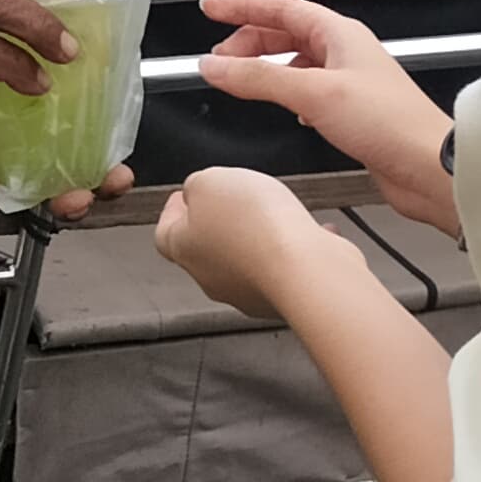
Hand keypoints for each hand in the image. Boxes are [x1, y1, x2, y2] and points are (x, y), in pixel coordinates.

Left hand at [155, 167, 354, 320]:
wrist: (303, 270)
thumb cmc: (254, 225)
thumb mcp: (210, 182)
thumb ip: (198, 186)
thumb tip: (198, 194)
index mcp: (184, 248)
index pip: (165, 233)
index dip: (172, 212)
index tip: (181, 196)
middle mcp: (210, 277)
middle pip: (205, 248)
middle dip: (218, 224)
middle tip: (230, 203)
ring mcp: (245, 292)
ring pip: (245, 260)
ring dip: (256, 238)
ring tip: (276, 215)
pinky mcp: (281, 299)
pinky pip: (284, 269)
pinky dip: (293, 251)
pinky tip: (315, 233)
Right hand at [194, 0, 457, 233]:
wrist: (428, 167)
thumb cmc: (387, 122)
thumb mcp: (314, 93)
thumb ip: (259, 78)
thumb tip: (214, 65)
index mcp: (340, 33)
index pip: (281, 7)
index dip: (242, 6)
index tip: (210, 8)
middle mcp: (345, 52)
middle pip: (286, 33)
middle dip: (248, 41)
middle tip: (217, 57)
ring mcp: (349, 81)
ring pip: (295, 62)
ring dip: (264, 67)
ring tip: (238, 79)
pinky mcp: (351, 111)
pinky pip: (308, 89)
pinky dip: (285, 92)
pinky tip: (280, 107)